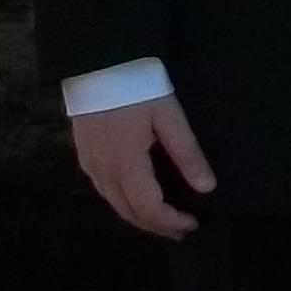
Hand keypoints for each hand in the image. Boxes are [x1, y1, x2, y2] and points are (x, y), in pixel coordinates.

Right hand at [69, 95, 216, 238]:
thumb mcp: (168, 116)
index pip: (149, 208)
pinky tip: (137, 197)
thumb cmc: (137, 86)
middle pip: (129, 213)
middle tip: (181, 230)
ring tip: (164, 219)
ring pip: (114, 204)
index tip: (193, 224)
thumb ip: (187, 153)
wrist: (97, 61)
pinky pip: (104, 190)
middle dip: (157, 226)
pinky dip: (123, 202)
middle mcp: (103, 171)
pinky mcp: (83, 155)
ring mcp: (90, 164)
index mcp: (126, 165)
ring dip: (139, 217)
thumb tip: (207, 188)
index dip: (171, 222)